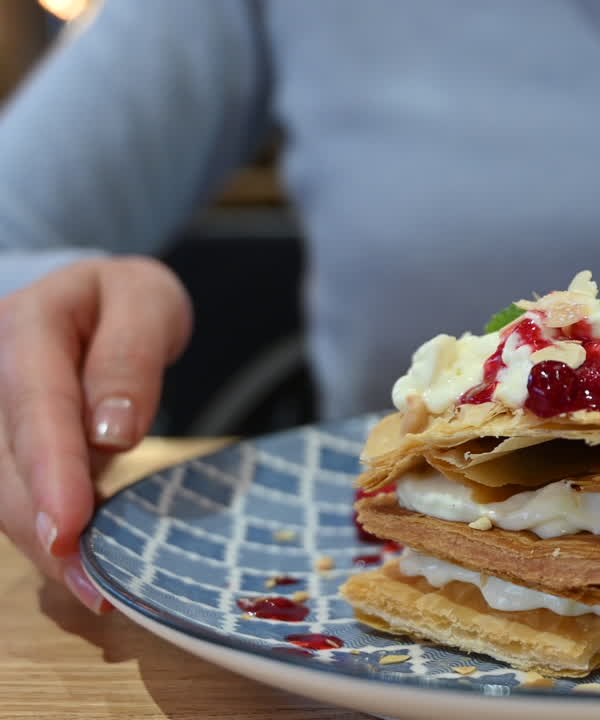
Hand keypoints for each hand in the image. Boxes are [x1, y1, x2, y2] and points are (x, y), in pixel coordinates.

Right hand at [0, 257, 191, 611]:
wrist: (94, 298)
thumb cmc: (123, 301)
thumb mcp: (145, 300)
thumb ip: (130, 356)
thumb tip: (113, 430)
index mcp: (28, 324)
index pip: (35, 403)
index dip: (51, 469)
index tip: (71, 524)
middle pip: (7, 459)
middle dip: (44, 523)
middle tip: (90, 581)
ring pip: (3, 488)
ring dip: (43, 544)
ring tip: (92, 588)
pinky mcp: (1, 447)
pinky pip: (15, 495)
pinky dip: (45, 536)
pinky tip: (80, 571)